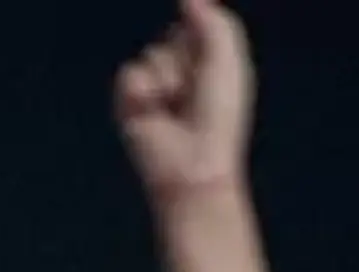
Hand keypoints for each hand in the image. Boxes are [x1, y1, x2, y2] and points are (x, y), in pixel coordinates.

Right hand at [114, 0, 254, 199]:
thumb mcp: (228, 59)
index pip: (194, 24)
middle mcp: (178, 72)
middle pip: (170, 35)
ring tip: (177, 106)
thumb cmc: (218, 118)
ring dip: (168, 78)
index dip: (200, 36)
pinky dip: (145, 91)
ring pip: (153, 53)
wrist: (193, 162)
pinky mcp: (130, 101)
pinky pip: (131, 73)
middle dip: (185, 57)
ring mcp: (153, 86)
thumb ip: (213, 21)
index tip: (209, 65)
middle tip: (195, 90)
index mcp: (205, 61)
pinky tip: (155, 113)